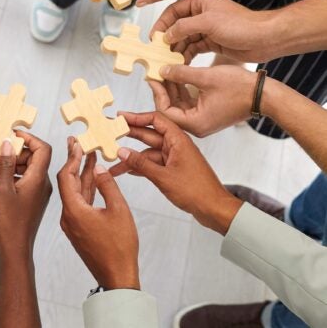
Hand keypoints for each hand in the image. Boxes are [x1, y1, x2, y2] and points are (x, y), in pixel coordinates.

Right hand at [0, 134, 51, 254]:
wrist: (16, 247)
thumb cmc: (9, 221)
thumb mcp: (1, 188)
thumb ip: (5, 163)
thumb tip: (7, 144)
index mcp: (38, 178)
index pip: (42, 148)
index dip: (29, 137)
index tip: (14, 134)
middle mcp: (43, 182)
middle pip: (35, 156)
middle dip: (17, 151)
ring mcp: (40, 191)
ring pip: (30, 167)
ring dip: (14, 163)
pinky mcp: (35, 198)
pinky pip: (27, 178)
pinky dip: (14, 175)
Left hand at [57, 139, 139, 289]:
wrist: (117, 277)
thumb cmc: (119, 247)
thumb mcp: (118, 210)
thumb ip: (107, 185)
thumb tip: (98, 168)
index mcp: (74, 210)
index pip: (66, 176)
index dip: (72, 158)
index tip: (77, 143)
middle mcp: (68, 216)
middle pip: (68, 182)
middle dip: (74, 161)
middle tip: (77, 143)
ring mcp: (73, 223)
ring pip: (74, 192)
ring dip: (82, 174)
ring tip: (89, 155)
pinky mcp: (79, 228)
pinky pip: (80, 202)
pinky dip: (86, 188)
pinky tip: (93, 177)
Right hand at [110, 112, 241, 234]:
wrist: (215, 209)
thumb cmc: (197, 191)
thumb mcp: (163, 177)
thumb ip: (141, 164)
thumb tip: (122, 153)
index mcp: (178, 140)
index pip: (155, 119)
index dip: (136, 117)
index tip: (121, 117)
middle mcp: (176, 145)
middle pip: (149, 134)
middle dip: (130, 134)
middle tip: (112, 131)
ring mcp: (174, 158)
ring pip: (148, 152)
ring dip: (132, 156)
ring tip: (114, 159)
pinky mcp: (173, 170)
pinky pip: (153, 163)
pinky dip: (140, 166)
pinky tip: (127, 170)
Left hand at [148, 64, 257, 136]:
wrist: (265, 95)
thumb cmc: (241, 88)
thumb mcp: (206, 77)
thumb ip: (181, 74)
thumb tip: (162, 70)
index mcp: (196, 123)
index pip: (165, 111)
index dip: (157, 93)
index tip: (152, 77)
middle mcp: (197, 125)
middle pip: (170, 109)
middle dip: (162, 90)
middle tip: (155, 72)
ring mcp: (202, 120)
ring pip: (178, 105)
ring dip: (172, 88)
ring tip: (164, 70)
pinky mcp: (207, 113)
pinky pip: (188, 103)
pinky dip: (182, 90)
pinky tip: (177, 75)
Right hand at [152, 0, 279, 62]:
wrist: (266, 39)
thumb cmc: (242, 25)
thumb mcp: (208, 23)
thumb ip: (184, 27)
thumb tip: (166, 35)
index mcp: (199, 1)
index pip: (172, 11)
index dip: (161, 25)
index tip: (153, 38)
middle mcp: (201, 13)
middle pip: (176, 26)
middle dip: (167, 40)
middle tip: (158, 53)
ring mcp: (206, 28)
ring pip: (184, 39)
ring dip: (176, 49)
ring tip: (168, 61)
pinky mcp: (212, 41)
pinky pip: (193, 48)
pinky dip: (186, 55)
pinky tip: (180, 63)